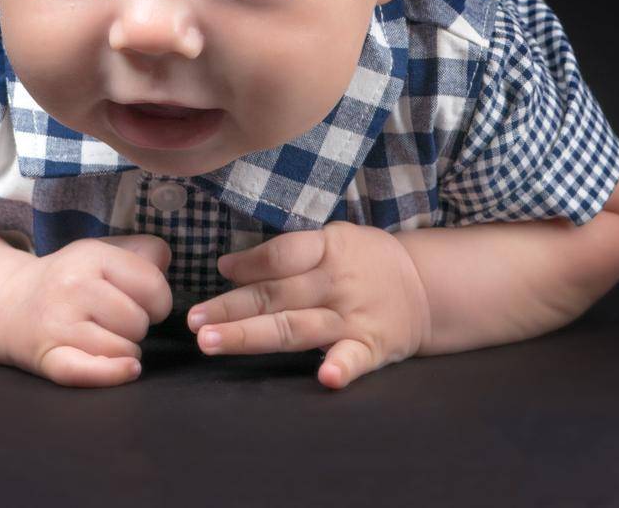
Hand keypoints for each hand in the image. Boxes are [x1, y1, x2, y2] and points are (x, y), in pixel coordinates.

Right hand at [0, 234, 173, 387]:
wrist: (8, 304)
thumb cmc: (69, 279)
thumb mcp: (102, 251)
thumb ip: (143, 251)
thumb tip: (166, 264)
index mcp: (91, 256)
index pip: (153, 285)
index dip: (159, 299)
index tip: (143, 302)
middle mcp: (72, 287)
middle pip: (139, 322)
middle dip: (136, 325)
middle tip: (113, 319)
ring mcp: (58, 324)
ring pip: (123, 350)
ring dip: (123, 350)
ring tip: (103, 336)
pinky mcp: (47, 357)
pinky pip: (87, 371)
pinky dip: (112, 374)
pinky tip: (128, 369)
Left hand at [185, 221, 432, 389]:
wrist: (425, 288)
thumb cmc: (363, 262)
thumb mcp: (331, 242)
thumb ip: (284, 254)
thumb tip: (228, 267)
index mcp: (328, 249)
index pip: (281, 255)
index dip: (249, 264)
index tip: (218, 272)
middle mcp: (336, 283)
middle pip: (275, 295)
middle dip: (230, 308)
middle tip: (193, 322)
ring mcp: (353, 317)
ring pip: (295, 328)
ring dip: (251, 336)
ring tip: (212, 343)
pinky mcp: (372, 347)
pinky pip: (355, 358)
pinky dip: (342, 367)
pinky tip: (326, 377)